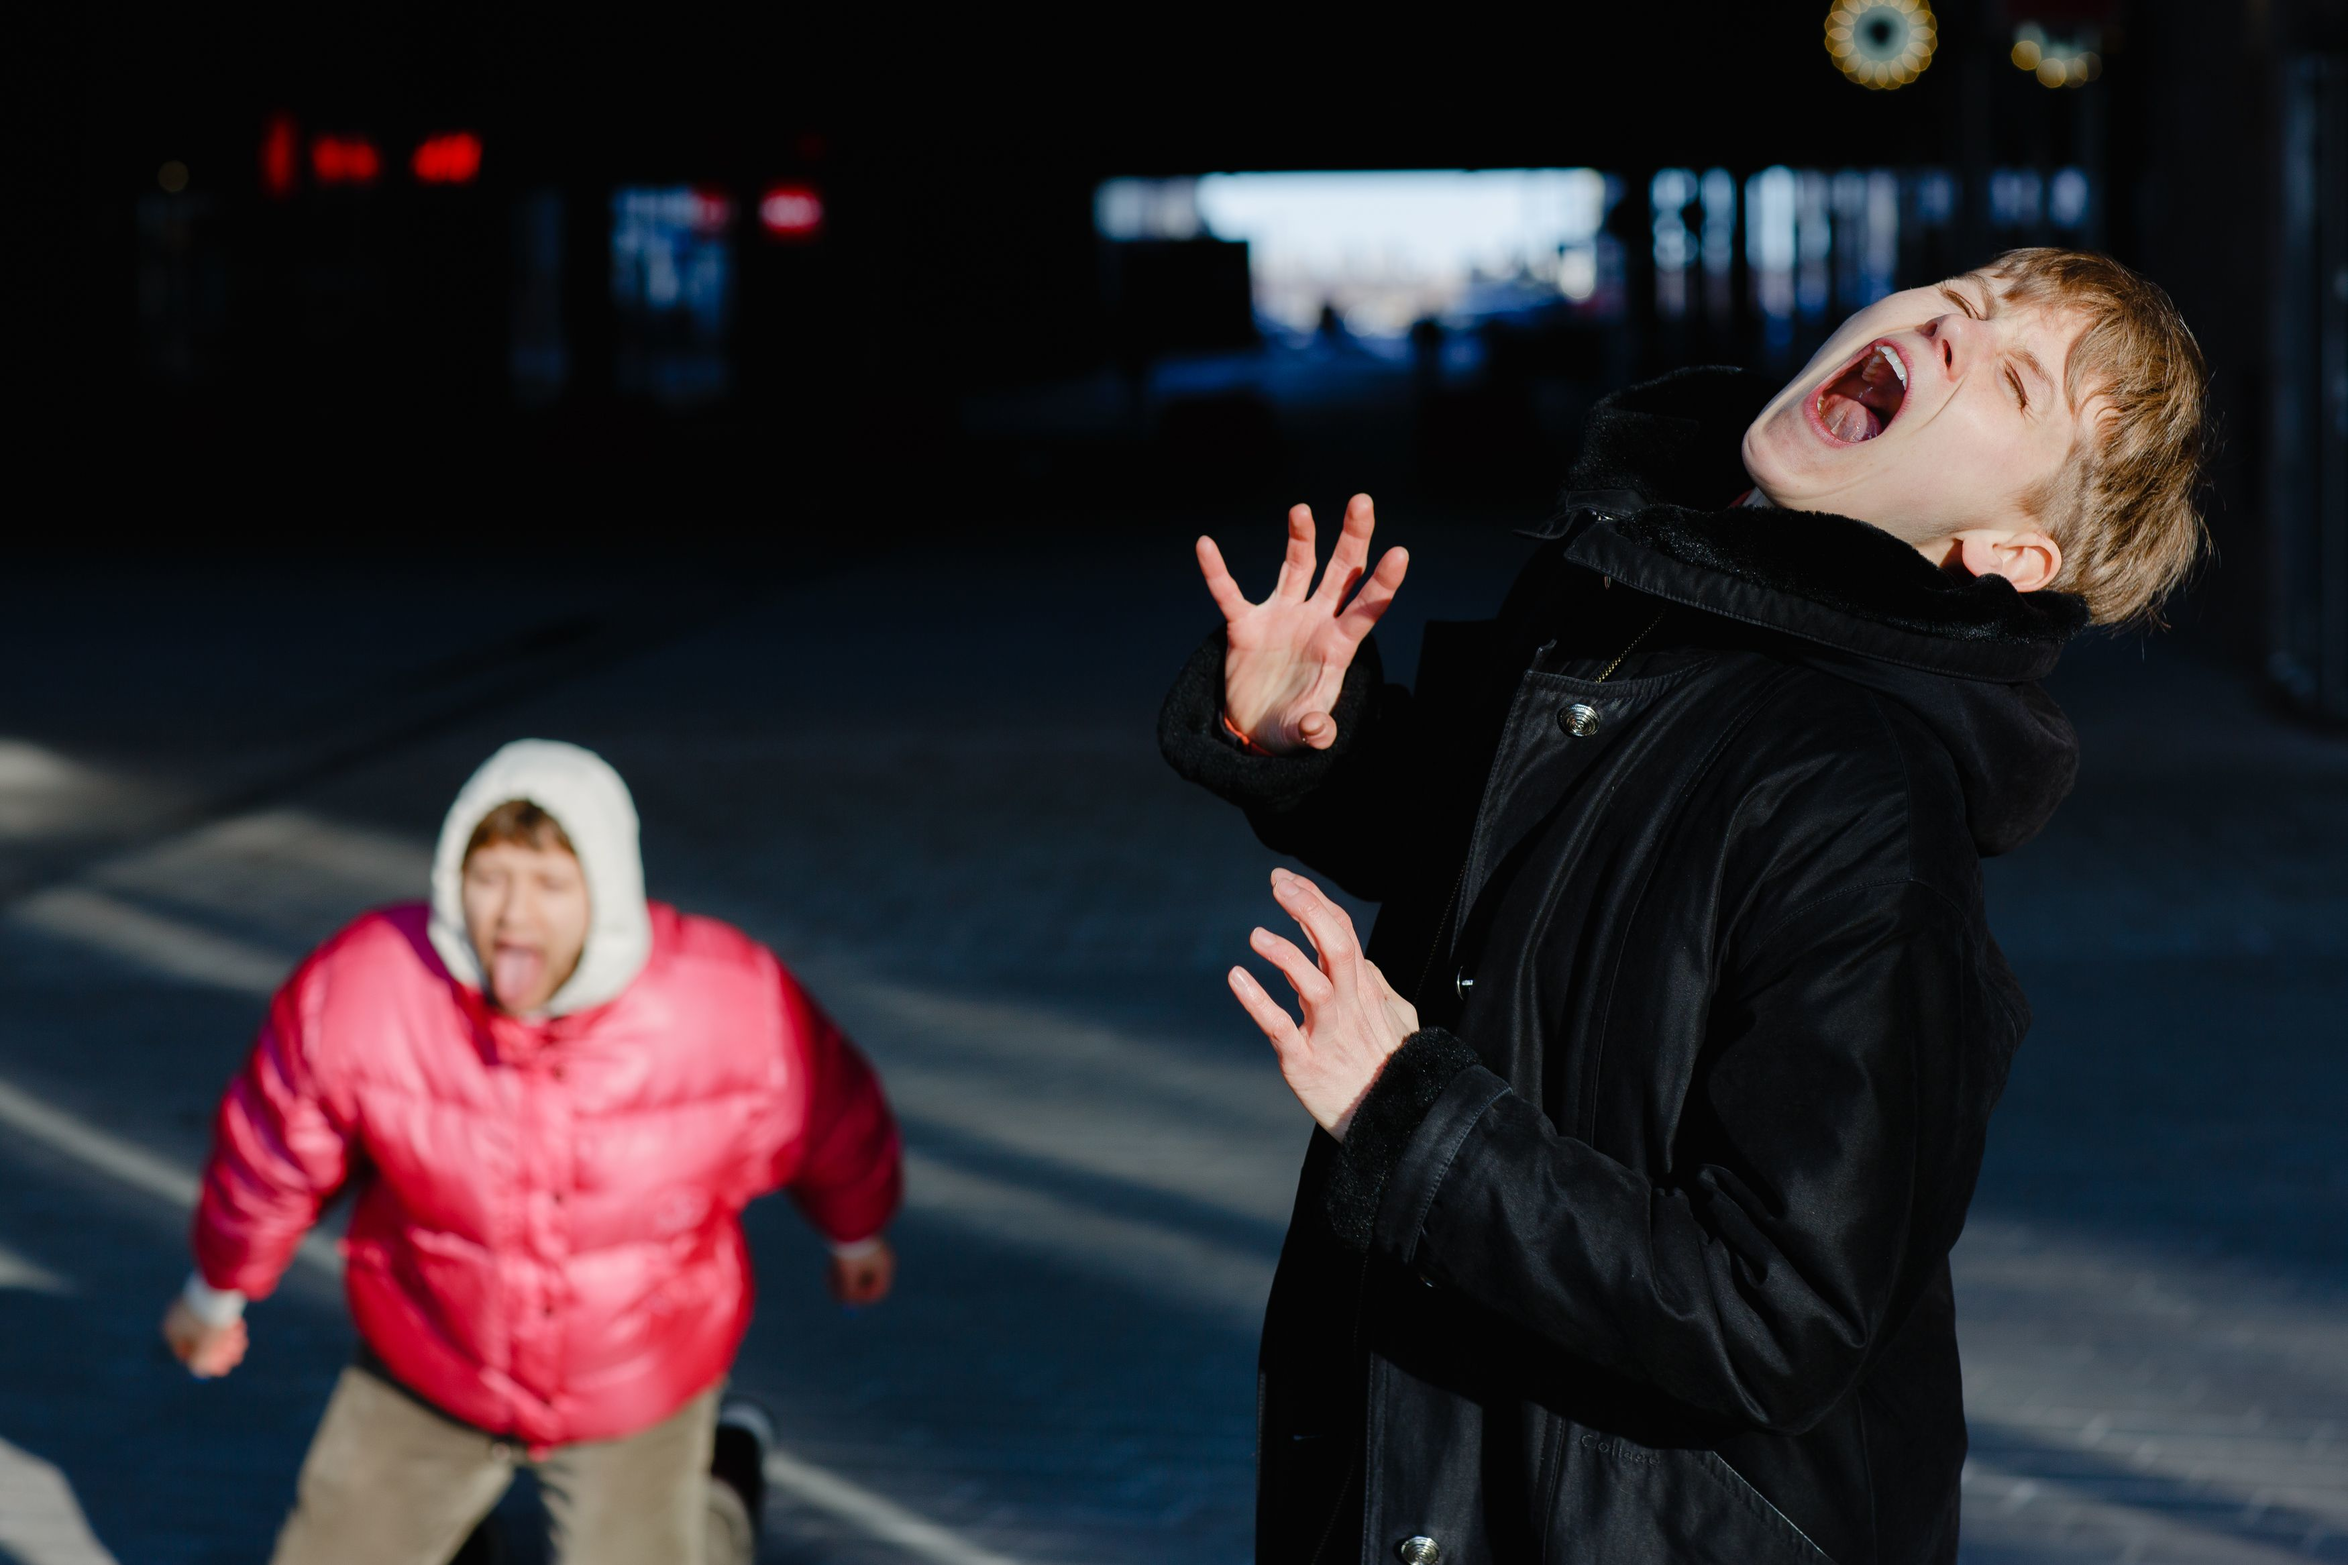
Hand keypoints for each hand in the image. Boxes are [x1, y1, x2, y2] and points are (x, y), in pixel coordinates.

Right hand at [162, 1297, 247, 1378]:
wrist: (219, 1286)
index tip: (223, 1369)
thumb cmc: (210, 1320)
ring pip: (211, 1328)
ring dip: (227, 1340)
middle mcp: (177, 1316)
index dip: (206, 1364)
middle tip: (237, 1358)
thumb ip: (200, 1362)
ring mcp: (191, 1304)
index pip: (187, 1353)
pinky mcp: (206, 1295)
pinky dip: (226, 1324)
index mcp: (170, 1329)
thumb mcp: (206, 1347)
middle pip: (201, 1340)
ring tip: (242, 1344)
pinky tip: (240, 1328)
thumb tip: (198, 1372)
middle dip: (221, 1352)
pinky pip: (215, 1314)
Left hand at [827, 1240, 894, 1306]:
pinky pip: (851, 1262)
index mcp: (885, 1265)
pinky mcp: (860, 1246)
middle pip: (867, 1282)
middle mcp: (881, 1259)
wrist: (848, 1217)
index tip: (848, 1301)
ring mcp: (871, 1252)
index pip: (879, 1291)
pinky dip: (842, 1264)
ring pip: (856, 1272)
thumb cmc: (850, 1247)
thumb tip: (846, 1302)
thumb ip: (848, 1291)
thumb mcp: (847, 1273)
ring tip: (831, 1267)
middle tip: (834, 1291)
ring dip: (842, 1277)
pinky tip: (834, 1255)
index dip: (863, 1299)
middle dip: (850, 1288)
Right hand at [1196, 494, 1407, 753]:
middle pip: (1341, 572)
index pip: (1365, 609)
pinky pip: (1229, 593)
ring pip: (1297, 567)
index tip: (1400, 553)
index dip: (1382, 584)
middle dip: (1353, 538)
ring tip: (1301, 509)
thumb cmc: (1291, 728)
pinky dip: (1216, 572)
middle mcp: (1315, 622)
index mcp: (1336, 646)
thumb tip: (1317, 729)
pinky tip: (1206, 545)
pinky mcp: (1246, 624)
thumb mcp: (1304, 735)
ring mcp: (1281, 618)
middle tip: (1363, 501)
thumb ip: (1316, 732)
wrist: (1256, 729)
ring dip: (1300, 538)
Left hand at [1228, 869, 1420, 1139]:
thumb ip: (1377, 986)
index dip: (1315, 902)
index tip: (1287, 881)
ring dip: (1287, 956)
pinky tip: (1237, 977)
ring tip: (1257, 934)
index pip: (1342, 933)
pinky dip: (1258, 1003)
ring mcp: (1327, 1035)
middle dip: (1308, 910)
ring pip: (1313, 985)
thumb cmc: (1394, 1068)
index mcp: (1363, 991)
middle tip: (1278, 885)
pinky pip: (1281, 1029)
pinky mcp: (1305, 1064)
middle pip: (1335, 946)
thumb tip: (1363, 960)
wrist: (1397, 1121)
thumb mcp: (1397, 1020)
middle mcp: (1348, 1006)